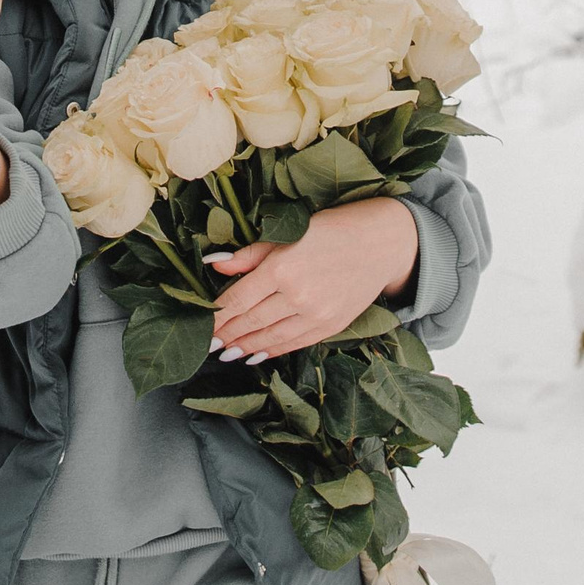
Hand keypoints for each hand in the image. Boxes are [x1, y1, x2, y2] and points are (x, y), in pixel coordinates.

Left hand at [205, 198, 419, 360]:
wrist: (380, 243)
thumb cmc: (330, 230)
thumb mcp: (287, 233)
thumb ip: (249, 254)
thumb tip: (215, 265)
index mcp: (282, 267)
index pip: (238, 299)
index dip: (217, 315)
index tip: (202, 325)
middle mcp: (298, 295)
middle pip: (251, 321)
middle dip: (227, 334)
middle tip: (208, 344)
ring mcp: (316, 314)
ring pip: (271, 337)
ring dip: (246, 347)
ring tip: (228, 352)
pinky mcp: (331, 326)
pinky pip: (295, 343)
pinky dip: (273, 350)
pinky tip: (257, 354)